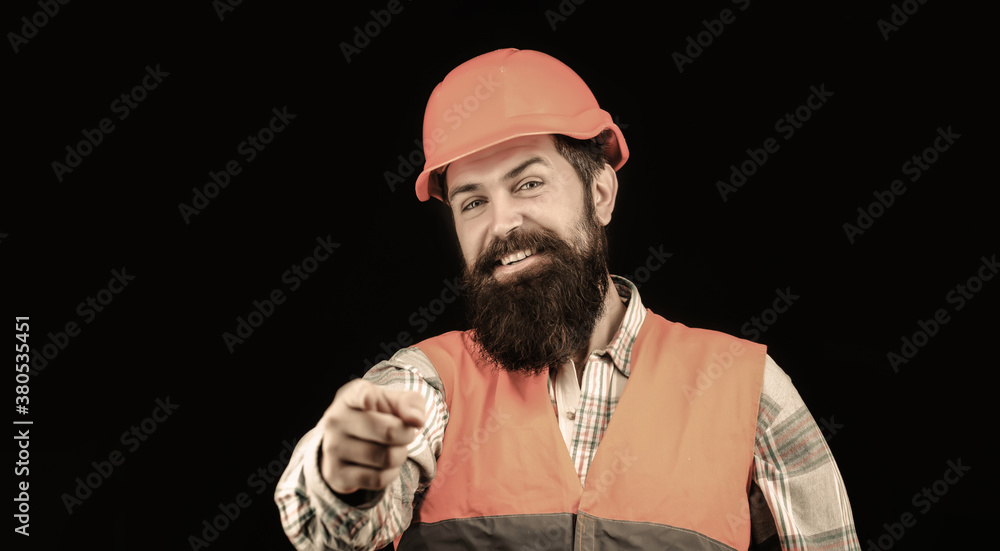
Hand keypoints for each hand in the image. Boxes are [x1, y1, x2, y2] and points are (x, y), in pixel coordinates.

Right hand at [319, 379, 425, 495]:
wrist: (348, 440)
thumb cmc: (378, 415)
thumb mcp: (394, 401)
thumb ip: (410, 403)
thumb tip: (416, 421)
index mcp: (351, 396)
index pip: (359, 395)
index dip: (368, 398)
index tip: (370, 401)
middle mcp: (337, 420)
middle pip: (389, 432)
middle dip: (406, 435)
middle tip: (403, 434)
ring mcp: (333, 448)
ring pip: (386, 458)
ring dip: (400, 455)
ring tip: (392, 449)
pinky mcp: (336, 474)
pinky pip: (378, 479)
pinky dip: (391, 473)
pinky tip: (384, 465)